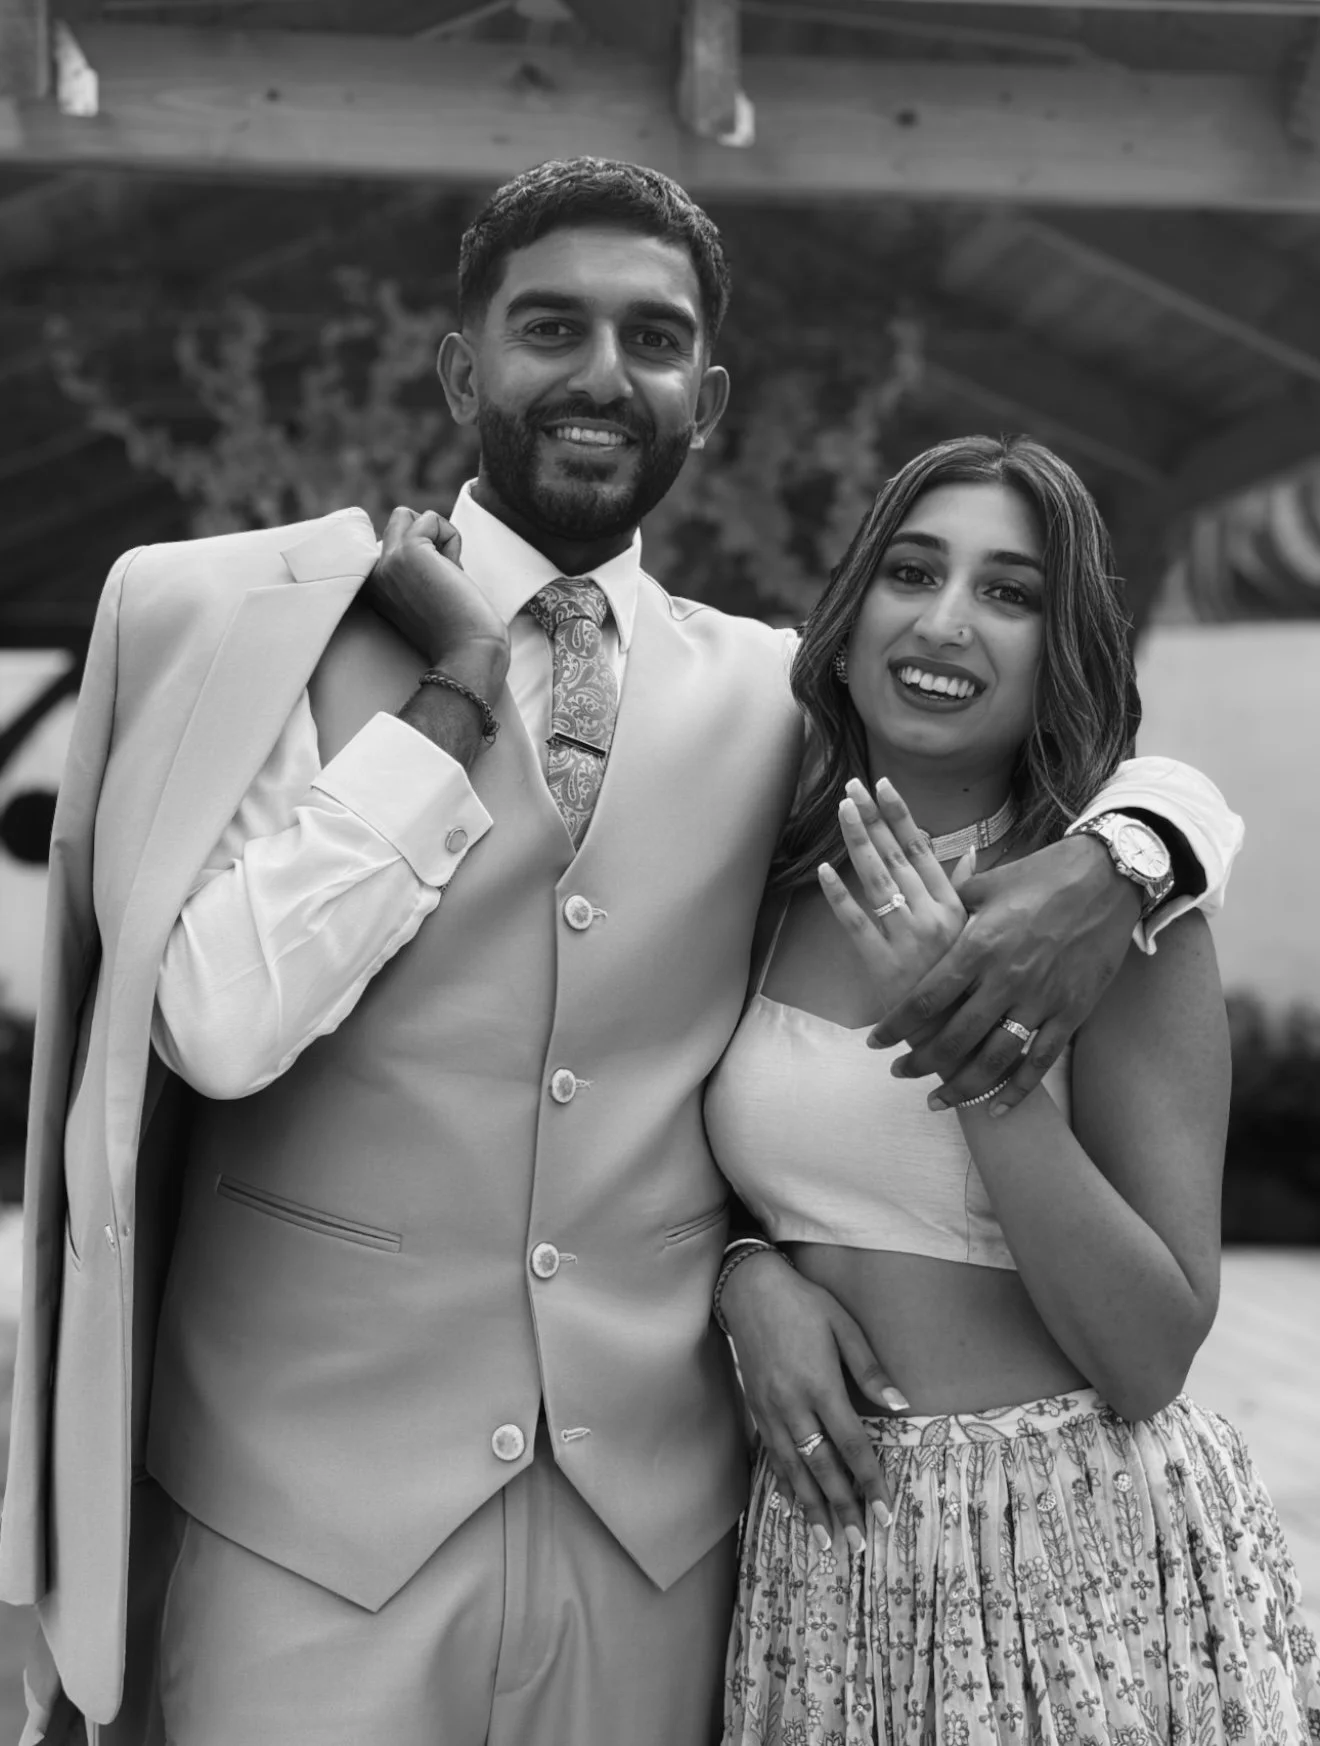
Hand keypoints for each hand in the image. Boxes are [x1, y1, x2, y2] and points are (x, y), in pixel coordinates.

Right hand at [365, 506, 508, 684]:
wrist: (468, 654)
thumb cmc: (460, 633)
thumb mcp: (426, 596)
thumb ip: (416, 570)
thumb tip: (424, 525)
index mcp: (375, 590)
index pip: (390, 544)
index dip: (425, 557)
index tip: (436, 594)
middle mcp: (373, 576)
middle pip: (396, 524)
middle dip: (429, 540)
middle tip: (445, 578)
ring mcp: (387, 563)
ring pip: (406, 515)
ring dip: (438, 537)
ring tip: (449, 573)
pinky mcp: (408, 552)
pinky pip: (431, 519)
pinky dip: (451, 537)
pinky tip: (455, 571)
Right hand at [719, 1251, 903, 1549]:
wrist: (748, 1289)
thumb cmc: (803, 1303)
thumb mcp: (844, 1326)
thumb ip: (869, 1369)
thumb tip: (901, 1405)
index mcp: (821, 1385)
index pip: (851, 1446)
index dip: (869, 1483)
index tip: (884, 1514)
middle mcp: (793, 1405)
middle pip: (822, 1468)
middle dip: (842, 1508)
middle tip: (858, 1545)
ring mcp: (770, 1410)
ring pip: (793, 1470)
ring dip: (811, 1508)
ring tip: (826, 1542)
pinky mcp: (755, 1408)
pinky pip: (772, 1455)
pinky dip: (784, 1484)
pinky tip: (792, 1505)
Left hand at [816, 777, 969, 1016]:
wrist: (957, 1038)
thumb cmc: (966, 985)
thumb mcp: (975, 933)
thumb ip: (967, 891)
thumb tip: (970, 850)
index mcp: (954, 906)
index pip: (921, 850)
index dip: (900, 815)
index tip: (883, 785)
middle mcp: (932, 917)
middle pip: (895, 857)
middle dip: (872, 817)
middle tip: (851, 787)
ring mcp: (907, 940)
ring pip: (877, 881)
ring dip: (857, 841)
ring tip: (842, 811)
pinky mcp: (883, 965)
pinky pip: (857, 923)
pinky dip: (840, 895)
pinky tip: (824, 869)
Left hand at [871, 831, 1141, 1113]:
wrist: (1110, 877)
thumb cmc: (1043, 875)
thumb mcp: (986, 884)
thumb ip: (950, 907)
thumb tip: (921, 913)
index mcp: (978, 946)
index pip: (925, 998)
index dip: (897, 1026)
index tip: (875, 1042)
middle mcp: (1005, 979)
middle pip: (953, 1037)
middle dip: (921, 1062)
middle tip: (899, 1074)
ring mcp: (1041, 1000)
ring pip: (993, 1059)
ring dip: (962, 1085)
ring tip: (937, 1099)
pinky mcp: (1072, 1012)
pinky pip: (1040, 1061)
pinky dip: (1018, 1090)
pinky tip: (997, 1109)